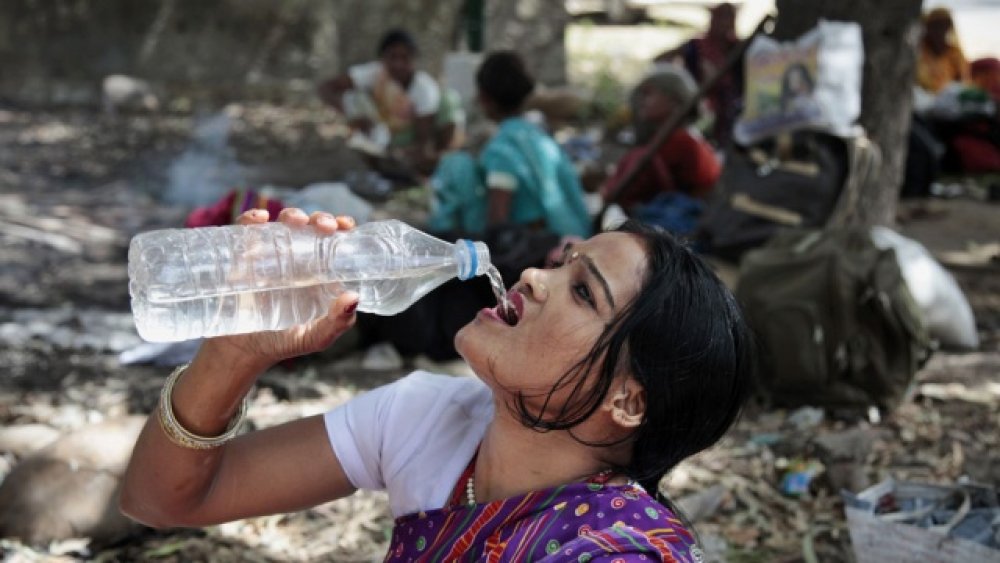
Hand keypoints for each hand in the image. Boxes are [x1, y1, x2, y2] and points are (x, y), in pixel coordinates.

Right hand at [202, 208, 359, 368]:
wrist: (242, 351)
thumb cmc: (283, 342)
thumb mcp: (316, 337)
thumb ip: (338, 322)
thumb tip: (353, 297)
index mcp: (319, 271)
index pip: (334, 241)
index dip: (341, 227)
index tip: (345, 226)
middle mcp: (297, 258)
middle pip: (311, 227)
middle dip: (320, 219)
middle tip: (324, 227)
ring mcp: (270, 255)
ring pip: (283, 224)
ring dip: (292, 215)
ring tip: (296, 222)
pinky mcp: (243, 257)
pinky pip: (247, 231)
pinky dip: (252, 219)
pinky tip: (259, 220)